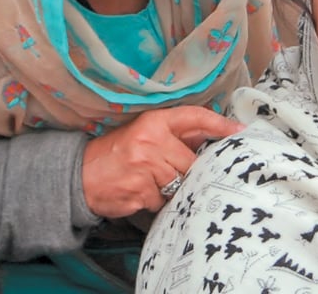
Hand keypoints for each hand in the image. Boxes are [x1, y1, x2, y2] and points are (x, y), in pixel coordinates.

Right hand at [82, 106, 242, 217]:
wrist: (78, 176)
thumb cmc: (117, 152)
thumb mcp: (145, 133)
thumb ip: (177, 133)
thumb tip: (214, 134)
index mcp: (154, 122)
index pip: (195, 117)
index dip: (220, 124)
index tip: (240, 130)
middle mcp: (151, 141)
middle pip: (191, 161)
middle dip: (184, 170)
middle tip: (166, 170)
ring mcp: (145, 168)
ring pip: (179, 183)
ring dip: (169, 187)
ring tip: (149, 180)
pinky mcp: (140, 192)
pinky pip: (163, 200)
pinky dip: (155, 200)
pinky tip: (140, 192)